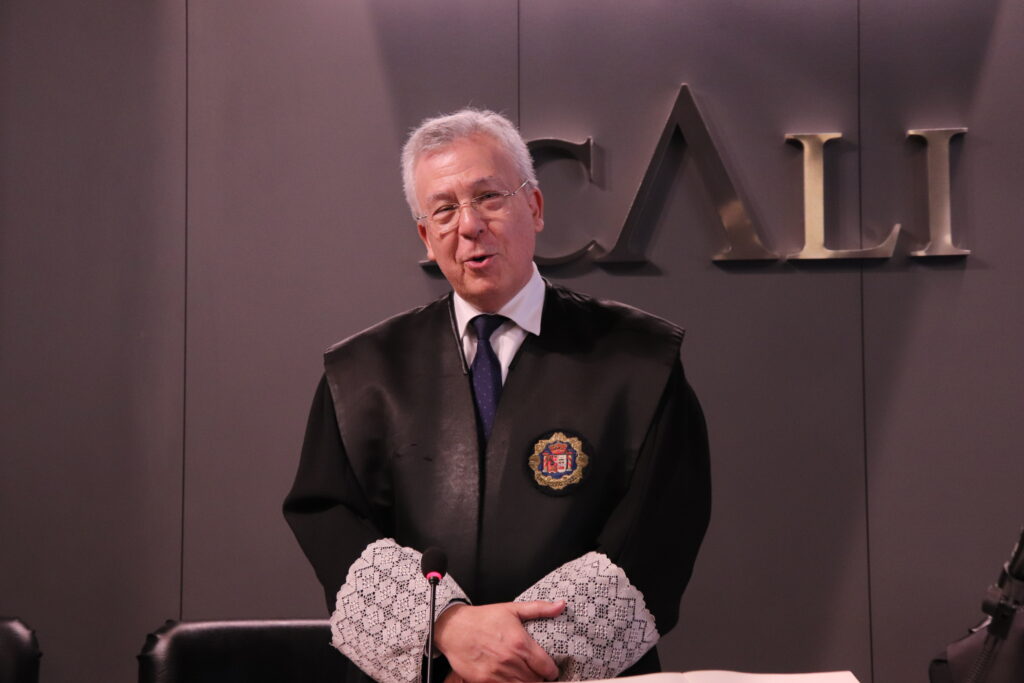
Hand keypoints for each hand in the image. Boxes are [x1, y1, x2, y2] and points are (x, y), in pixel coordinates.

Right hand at [434, 600, 565, 682]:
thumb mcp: (512, 609)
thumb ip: (539, 609)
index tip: (550, 670)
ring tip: (526, 677)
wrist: (454, 628)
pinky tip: (510, 679)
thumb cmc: (483, 618)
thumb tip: (561, 605)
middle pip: (536, 681)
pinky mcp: (484, 681)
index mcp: (520, 643)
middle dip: (539, 678)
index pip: (546, 667)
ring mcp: (497, 673)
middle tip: (537, 674)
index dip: (552, 671)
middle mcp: (510, 660)